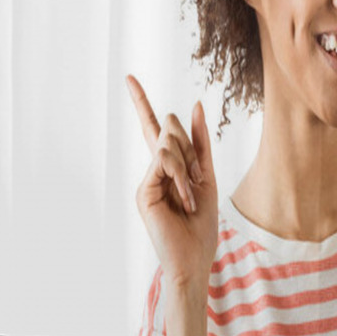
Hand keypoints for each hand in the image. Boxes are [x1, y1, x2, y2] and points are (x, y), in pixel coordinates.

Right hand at [127, 74, 218, 291]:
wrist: (195, 258)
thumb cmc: (202, 223)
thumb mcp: (207, 175)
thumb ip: (200, 142)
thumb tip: (196, 105)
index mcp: (167, 166)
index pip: (153, 127)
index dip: (141, 101)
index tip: (129, 78)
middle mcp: (153, 170)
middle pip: (170, 128)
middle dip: (192, 147)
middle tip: (197, 181)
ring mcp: (147, 180)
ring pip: (169, 143)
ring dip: (189, 168)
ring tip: (191, 197)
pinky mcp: (144, 191)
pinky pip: (164, 161)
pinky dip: (181, 175)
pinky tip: (184, 197)